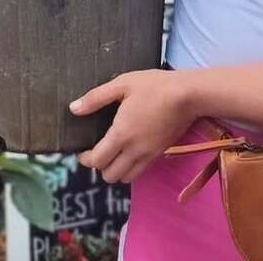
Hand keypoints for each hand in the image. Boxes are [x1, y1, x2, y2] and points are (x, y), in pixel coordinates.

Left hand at [70, 69, 194, 183]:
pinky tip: (131, 151)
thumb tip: (73, 109)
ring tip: (114, 153)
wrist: (188, 94)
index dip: (85, 159)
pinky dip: (131, 168)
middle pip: (109, 176)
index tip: (82, 150)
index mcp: (121, 134)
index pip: (96, 161)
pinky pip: (140, 172)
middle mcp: (134, 150)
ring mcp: (149, 154)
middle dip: (100, 166)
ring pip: (125, 178)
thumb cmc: (154, 86)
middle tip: (98, 151)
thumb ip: (96, 98)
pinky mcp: (160, 153)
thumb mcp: (123, 83)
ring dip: (116, 170)